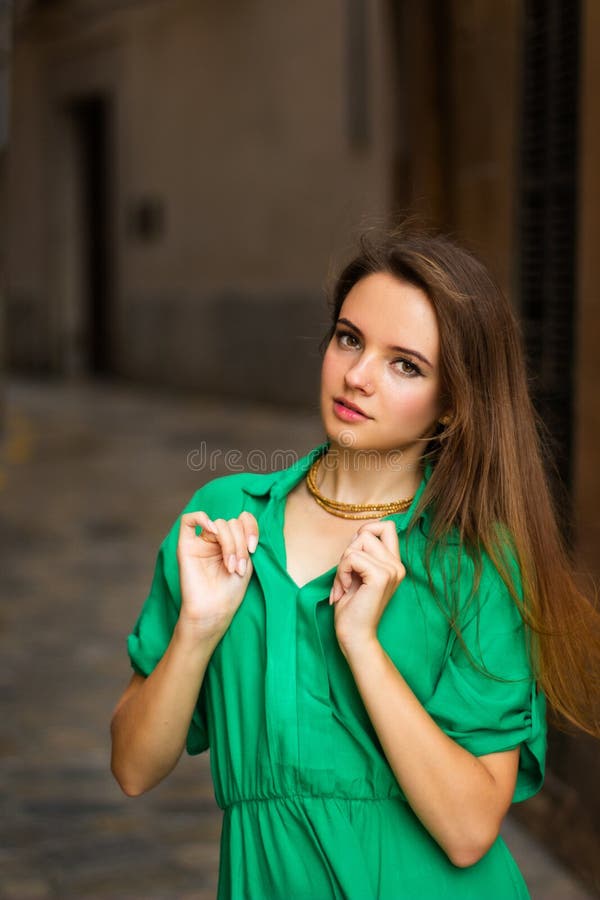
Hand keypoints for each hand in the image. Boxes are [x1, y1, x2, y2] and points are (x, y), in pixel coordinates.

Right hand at [176, 510, 258, 642]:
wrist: (213, 611)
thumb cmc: (230, 591)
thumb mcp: (247, 561)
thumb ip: (245, 538)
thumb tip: (241, 516)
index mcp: (232, 542)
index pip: (242, 520)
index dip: (251, 528)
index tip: (253, 548)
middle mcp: (216, 540)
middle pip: (232, 523)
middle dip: (240, 544)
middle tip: (239, 567)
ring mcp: (201, 541)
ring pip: (219, 524)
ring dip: (230, 544)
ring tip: (231, 566)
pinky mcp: (186, 546)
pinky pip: (188, 520)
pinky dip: (201, 518)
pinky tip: (211, 531)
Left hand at [329, 521, 405, 656]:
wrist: (355, 635)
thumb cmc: (352, 607)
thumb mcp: (357, 573)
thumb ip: (362, 552)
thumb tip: (359, 533)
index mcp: (394, 564)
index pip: (387, 526)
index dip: (366, 531)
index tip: (354, 556)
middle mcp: (397, 565)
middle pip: (367, 532)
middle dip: (348, 551)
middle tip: (346, 576)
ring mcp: (391, 570)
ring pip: (358, 542)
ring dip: (343, 564)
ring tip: (345, 585)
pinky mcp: (381, 576)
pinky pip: (352, 557)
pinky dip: (342, 572)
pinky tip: (345, 589)